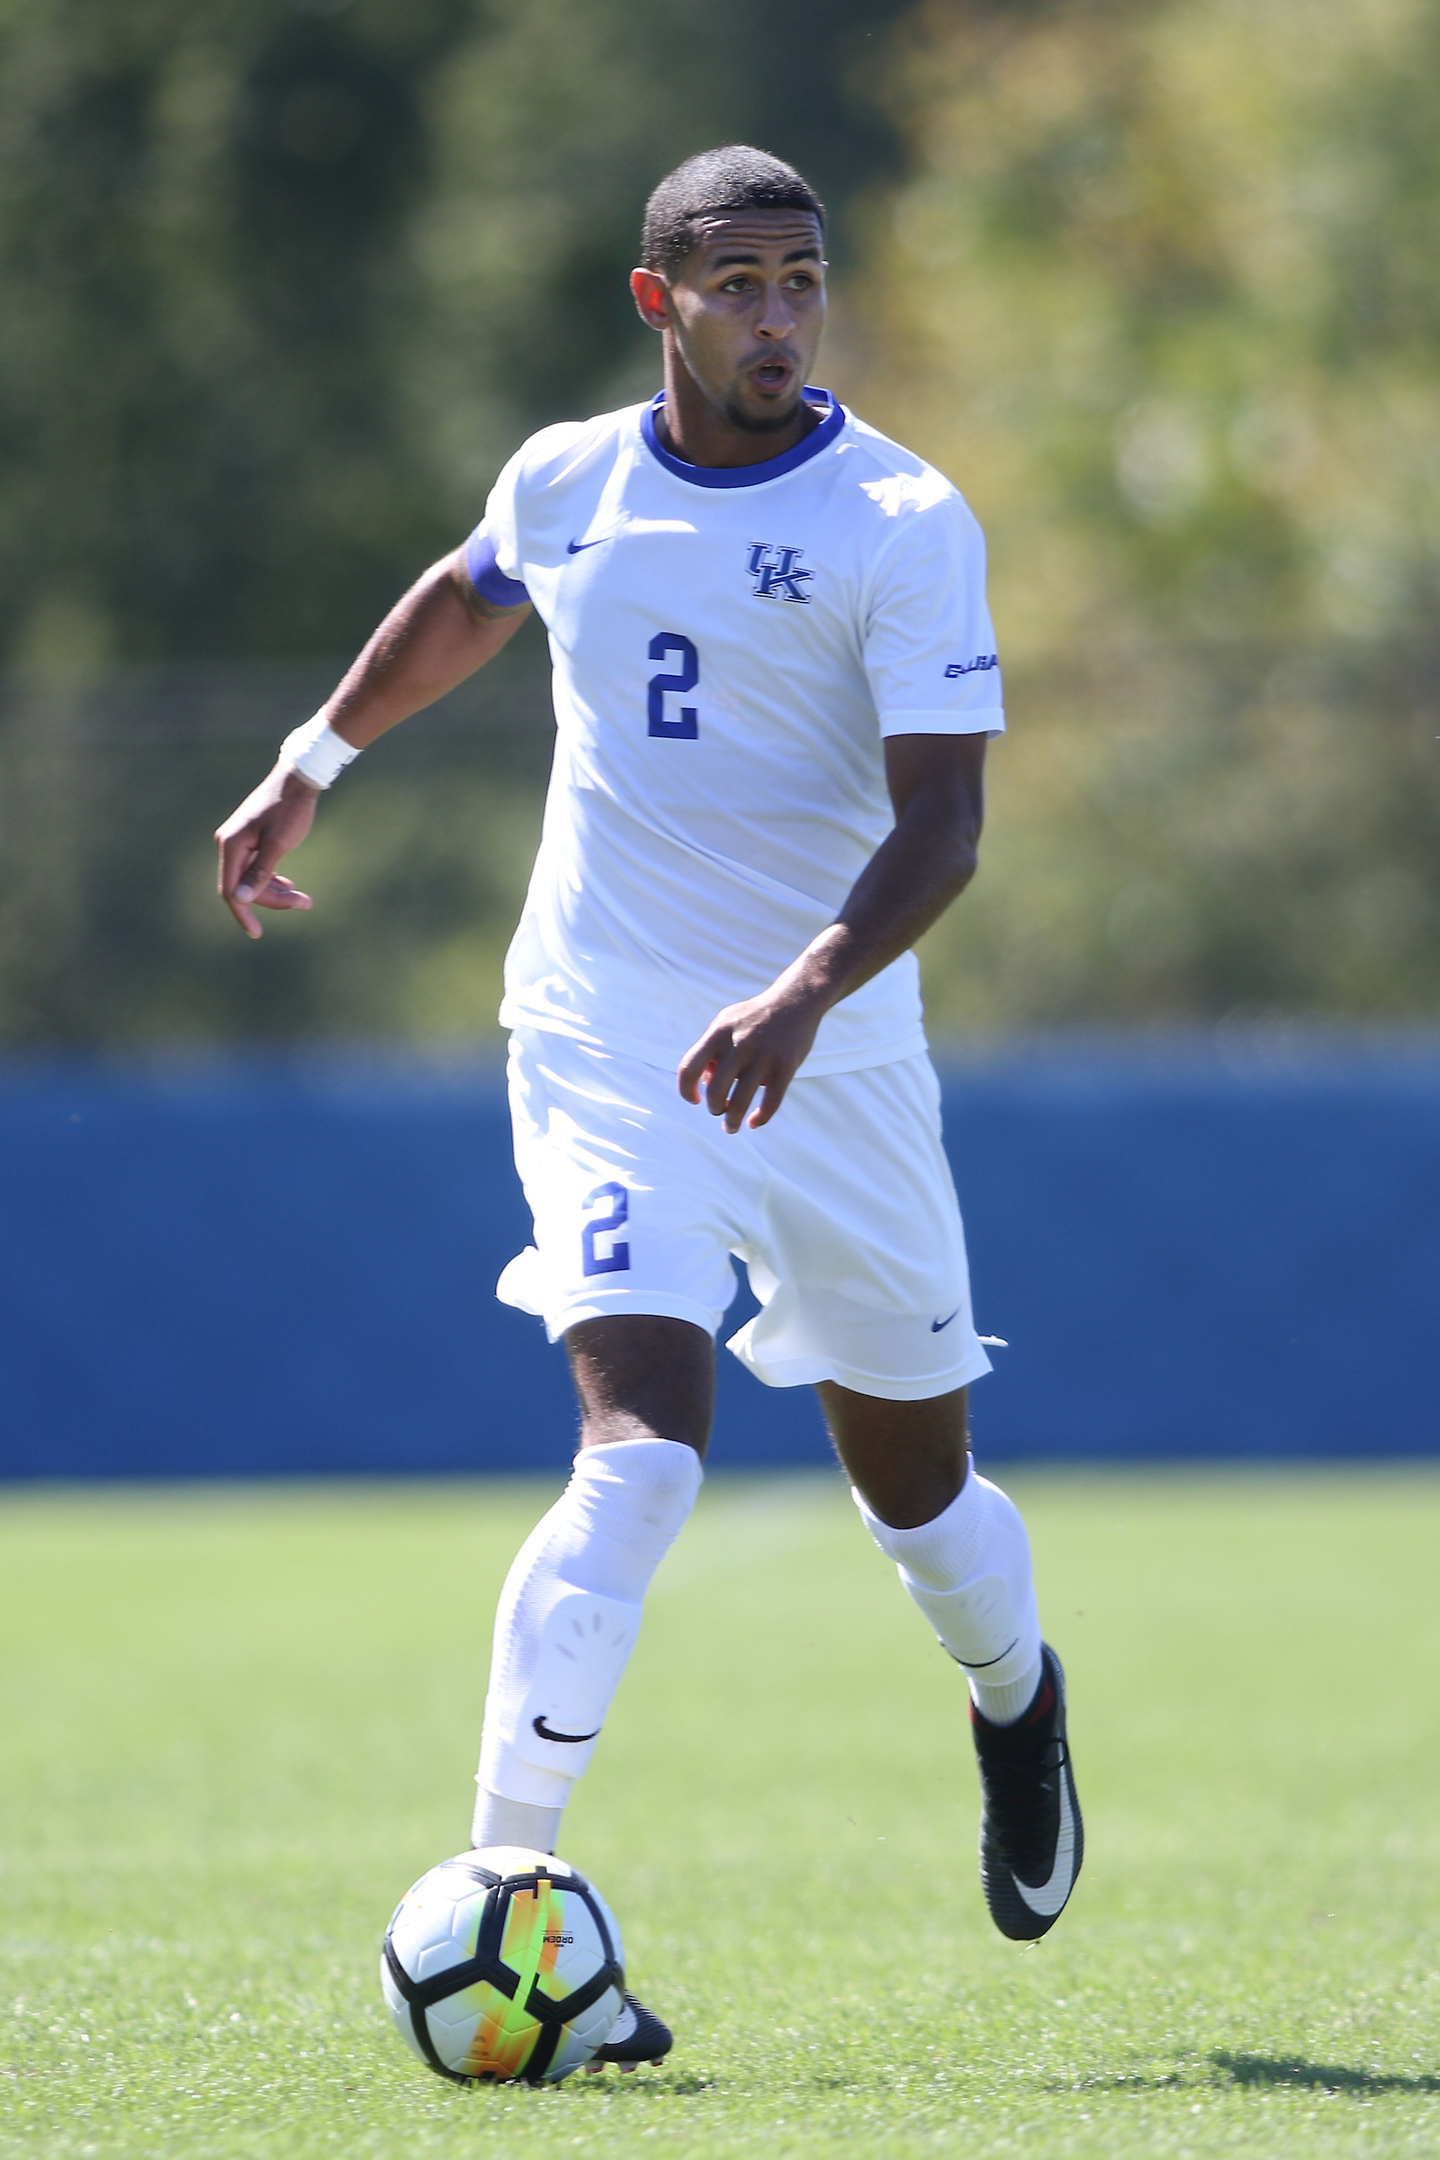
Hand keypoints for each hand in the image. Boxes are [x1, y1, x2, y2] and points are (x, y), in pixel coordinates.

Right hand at [215, 764, 319, 938]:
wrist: (298, 779)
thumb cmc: (290, 809)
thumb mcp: (278, 843)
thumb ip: (260, 872)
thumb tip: (240, 899)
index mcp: (231, 845)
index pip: (230, 891)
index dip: (243, 914)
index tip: (257, 934)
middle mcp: (229, 844)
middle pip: (244, 887)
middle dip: (273, 899)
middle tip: (305, 902)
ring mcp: (240, 842)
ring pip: (253, 879)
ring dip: (276, 891)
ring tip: (304, 898)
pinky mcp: (251, 841)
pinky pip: (257, 868)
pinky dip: (273, 879)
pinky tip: (289, 884)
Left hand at [678, 976, 829, 1132]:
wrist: (795, 1000)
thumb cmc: (753, 1016)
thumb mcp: (725, 1022)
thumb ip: (711, 1050)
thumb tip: (706, 1084)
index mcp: (719, 1033)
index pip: (689, 1068)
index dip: (686, 1090)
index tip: (694, 1100)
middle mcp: (739, 1044)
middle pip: (715, 1091)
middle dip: (714, 1108)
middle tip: (718, 1111)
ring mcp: (764, 1056)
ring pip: (740, 1102)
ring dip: (731, 1121)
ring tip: (731, 1127)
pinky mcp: (786, 1066)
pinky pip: (770, 1102)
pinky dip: (760, 1118)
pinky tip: (754, 1122)